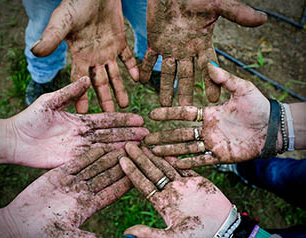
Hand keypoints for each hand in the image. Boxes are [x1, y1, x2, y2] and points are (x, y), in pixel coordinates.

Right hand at [0, 148, 131, 237]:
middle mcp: (83, 193)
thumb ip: (87, 237)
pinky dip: (88, 155)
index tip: (139, 175)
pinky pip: (77, 163)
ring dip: (109, 157)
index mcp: (89, 207)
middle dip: (122, 166)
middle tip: (136, 155)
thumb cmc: (42, 234)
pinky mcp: (59, 174)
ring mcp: (72, 182)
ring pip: (95, 167)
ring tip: (123, 147)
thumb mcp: (68, 236)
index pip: (113, 192)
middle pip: (107, 176)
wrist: (17, 225)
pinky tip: (100, 147)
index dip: (126, 183)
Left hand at [7, 77, 147, 168]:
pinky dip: (108, 159)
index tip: (139, 118)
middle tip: (147, 134)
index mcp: (80, 120)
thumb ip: (70, 92)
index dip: (123, 119)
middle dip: (129, 133)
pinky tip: (122, 158)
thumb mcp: (51, 101)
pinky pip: (93, 159)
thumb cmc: (30, 118)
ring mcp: (79, 149)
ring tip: (140, 145)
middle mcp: (83, 135)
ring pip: (105, 147)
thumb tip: (87, 78)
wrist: (14, 139)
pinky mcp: (72, 161)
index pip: (107, 119)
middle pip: (111, 134)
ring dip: (123, 146)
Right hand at [31, 0, 138, 112]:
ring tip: (125, 105)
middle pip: (99, 82)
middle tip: (109, 116)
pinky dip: (133, 68)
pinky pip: (128, 58)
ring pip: (115, 74)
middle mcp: (94, 57)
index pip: (79, 80)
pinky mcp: (120, 41)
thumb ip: (51, 38)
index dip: (80, 96)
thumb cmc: (75, 4)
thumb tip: (35, 52)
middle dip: (104, 98)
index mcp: (79, 55)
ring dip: (120, 89)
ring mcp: (107, 50)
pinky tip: (138, 80)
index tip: (82, 113)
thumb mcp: (62, 22)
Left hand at [119, 142, 232, 236]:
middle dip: (140, 158)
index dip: (132, 172)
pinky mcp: (197, 181)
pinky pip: (185, 166)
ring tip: (143, 143)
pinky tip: (165, 149)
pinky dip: (175, 158)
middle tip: (128, 144)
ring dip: (155, 155)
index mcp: (163, 204)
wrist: (223, 230)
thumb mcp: (173, 236)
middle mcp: (170, 193)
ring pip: (166, 167)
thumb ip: (150, 234)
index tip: (121, 159)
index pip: (143, 185)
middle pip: (152, 172)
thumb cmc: (199, 235)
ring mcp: (183, 186)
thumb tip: (127, 234)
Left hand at [140, 0, 266, 104]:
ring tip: (164, 105)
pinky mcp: (154, 41)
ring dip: (165, 87)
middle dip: (185, 92)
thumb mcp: (217, 4)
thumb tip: (264, 19)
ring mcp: (169, 47)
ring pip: (168, 72)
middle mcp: (186, 49)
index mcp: (201, 43)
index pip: (208, 67)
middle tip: (185, 109)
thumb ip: (237, 13)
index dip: (211, 83)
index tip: (214, 100)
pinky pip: (149, 58)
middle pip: (186, 75)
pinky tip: (142, 81)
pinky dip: (145, 69)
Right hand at [145, 63, 272, 167]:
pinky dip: (189, 163)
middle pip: (180, 133)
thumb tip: (209, 63)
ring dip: (171, 150)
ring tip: (155, 152)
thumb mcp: (241, 89)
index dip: (168, 114)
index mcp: (209, 113)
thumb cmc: (258, 106)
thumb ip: (225, 78)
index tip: (152, 114)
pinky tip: (175, 164)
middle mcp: (207, 129)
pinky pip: (202, 160)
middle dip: (163, 136)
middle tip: (147, 139)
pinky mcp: (221, 156)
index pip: (184, 113)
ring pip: (187, 148)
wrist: (273, 127)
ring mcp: (213, 143)